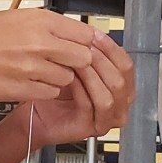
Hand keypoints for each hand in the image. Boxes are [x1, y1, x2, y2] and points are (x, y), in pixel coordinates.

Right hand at [0, 8, 99, 104]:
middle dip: (75, 63)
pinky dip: (42, 91)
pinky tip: (26, 83)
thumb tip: (70, 34)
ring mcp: (31, 67)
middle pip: (82, 57)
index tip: (79, 49)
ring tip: (36, 72)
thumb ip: (43, 26)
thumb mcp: (12, 19)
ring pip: (67, 78)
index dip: (83, 44)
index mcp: (38, 19)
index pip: (85, 33)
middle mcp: (39, 41)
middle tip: (60, 64)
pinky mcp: (22, 89)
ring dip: (57, 78)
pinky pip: (49, 93)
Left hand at [27, 30, 133, 146]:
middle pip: (121, 80)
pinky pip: (91, 105)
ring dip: (92, 75)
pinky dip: (80, 89)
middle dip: (102, 61)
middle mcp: (119, 105)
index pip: (126, 66)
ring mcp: (107, 119)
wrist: (35, 112)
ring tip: (75, 61)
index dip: (112, 49)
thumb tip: (95, 33)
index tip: (96, 35)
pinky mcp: (92, 128)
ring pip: (109, 95)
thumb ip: (90, 53)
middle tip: (83, 48)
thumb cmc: (56, 90)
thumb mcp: (77, 66)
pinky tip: (68, 77)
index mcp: (122, 87)